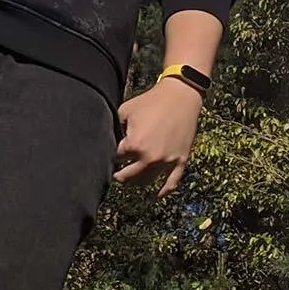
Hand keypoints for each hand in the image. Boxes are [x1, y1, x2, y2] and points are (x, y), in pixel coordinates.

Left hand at [114, 78, 203, 192]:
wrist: (181, 95)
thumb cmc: (152, 100)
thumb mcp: (125, 110)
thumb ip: (114, 128)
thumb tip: (107, 140)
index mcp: (134, 146)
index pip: (116, 159)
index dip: (112, 156)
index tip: (112, 154)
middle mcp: (150, 158)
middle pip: (128, 176)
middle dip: (120, 175)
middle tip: (116, 174)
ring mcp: (166, 161)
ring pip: (147, 182)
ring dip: (137, 182)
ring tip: (131, 179)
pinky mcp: (181, 160)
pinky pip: (172, 182)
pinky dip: (164, 191)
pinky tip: (157, 195)